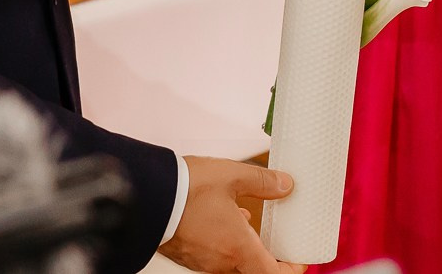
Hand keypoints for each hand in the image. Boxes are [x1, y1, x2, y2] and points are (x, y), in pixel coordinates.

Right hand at [158, 156, 303, 273]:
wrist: (144, 195)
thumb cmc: (185, 189)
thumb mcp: (232, 176)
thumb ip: (262, 182)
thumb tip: (285, 185)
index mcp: (237, 248)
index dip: (291, 270)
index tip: (297, 260)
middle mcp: (220, 262)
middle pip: (252, 269)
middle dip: (266, 257)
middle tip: (276, 240)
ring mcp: (201, 262)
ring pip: (231, 262)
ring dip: (242, 247)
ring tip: (247, 224)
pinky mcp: (186, 256)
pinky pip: (213, 256)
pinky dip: (224, 243)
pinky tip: (222, 221)